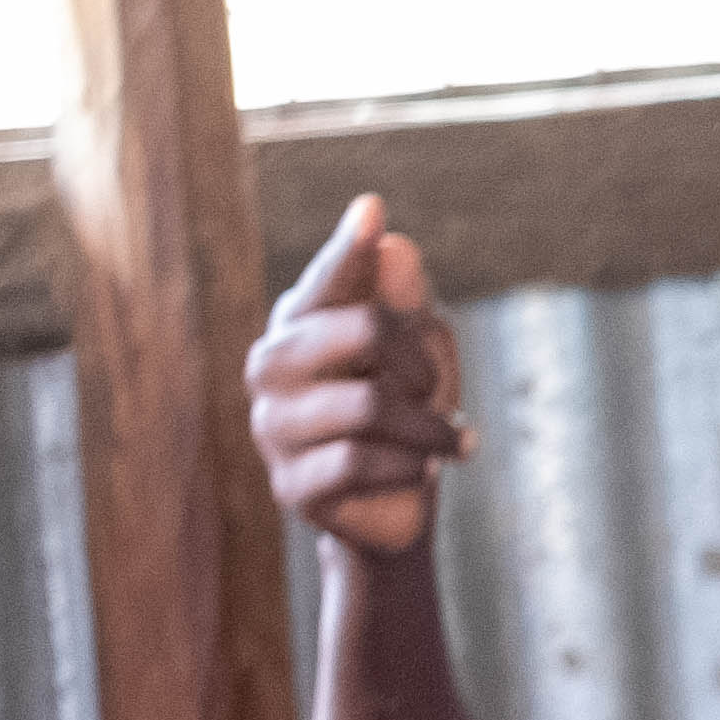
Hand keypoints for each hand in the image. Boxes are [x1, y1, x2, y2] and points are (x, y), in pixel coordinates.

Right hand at [244, 193, 467, 560]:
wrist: (402, 509)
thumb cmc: (410, 415)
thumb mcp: (423, 354)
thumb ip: (407, 301)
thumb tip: (396, 245)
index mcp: (301, 322)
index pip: (329, 278)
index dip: (351, 249)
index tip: (372, 210)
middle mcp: (272, 365)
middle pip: (363, 330)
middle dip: (422, 364)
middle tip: (436, 394)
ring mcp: (272, 426)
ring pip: (369, 404)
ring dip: (428, 427)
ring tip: (448, 441)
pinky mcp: (290, 484)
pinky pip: (362, 460)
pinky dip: (412, 466)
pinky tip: (422, 472)